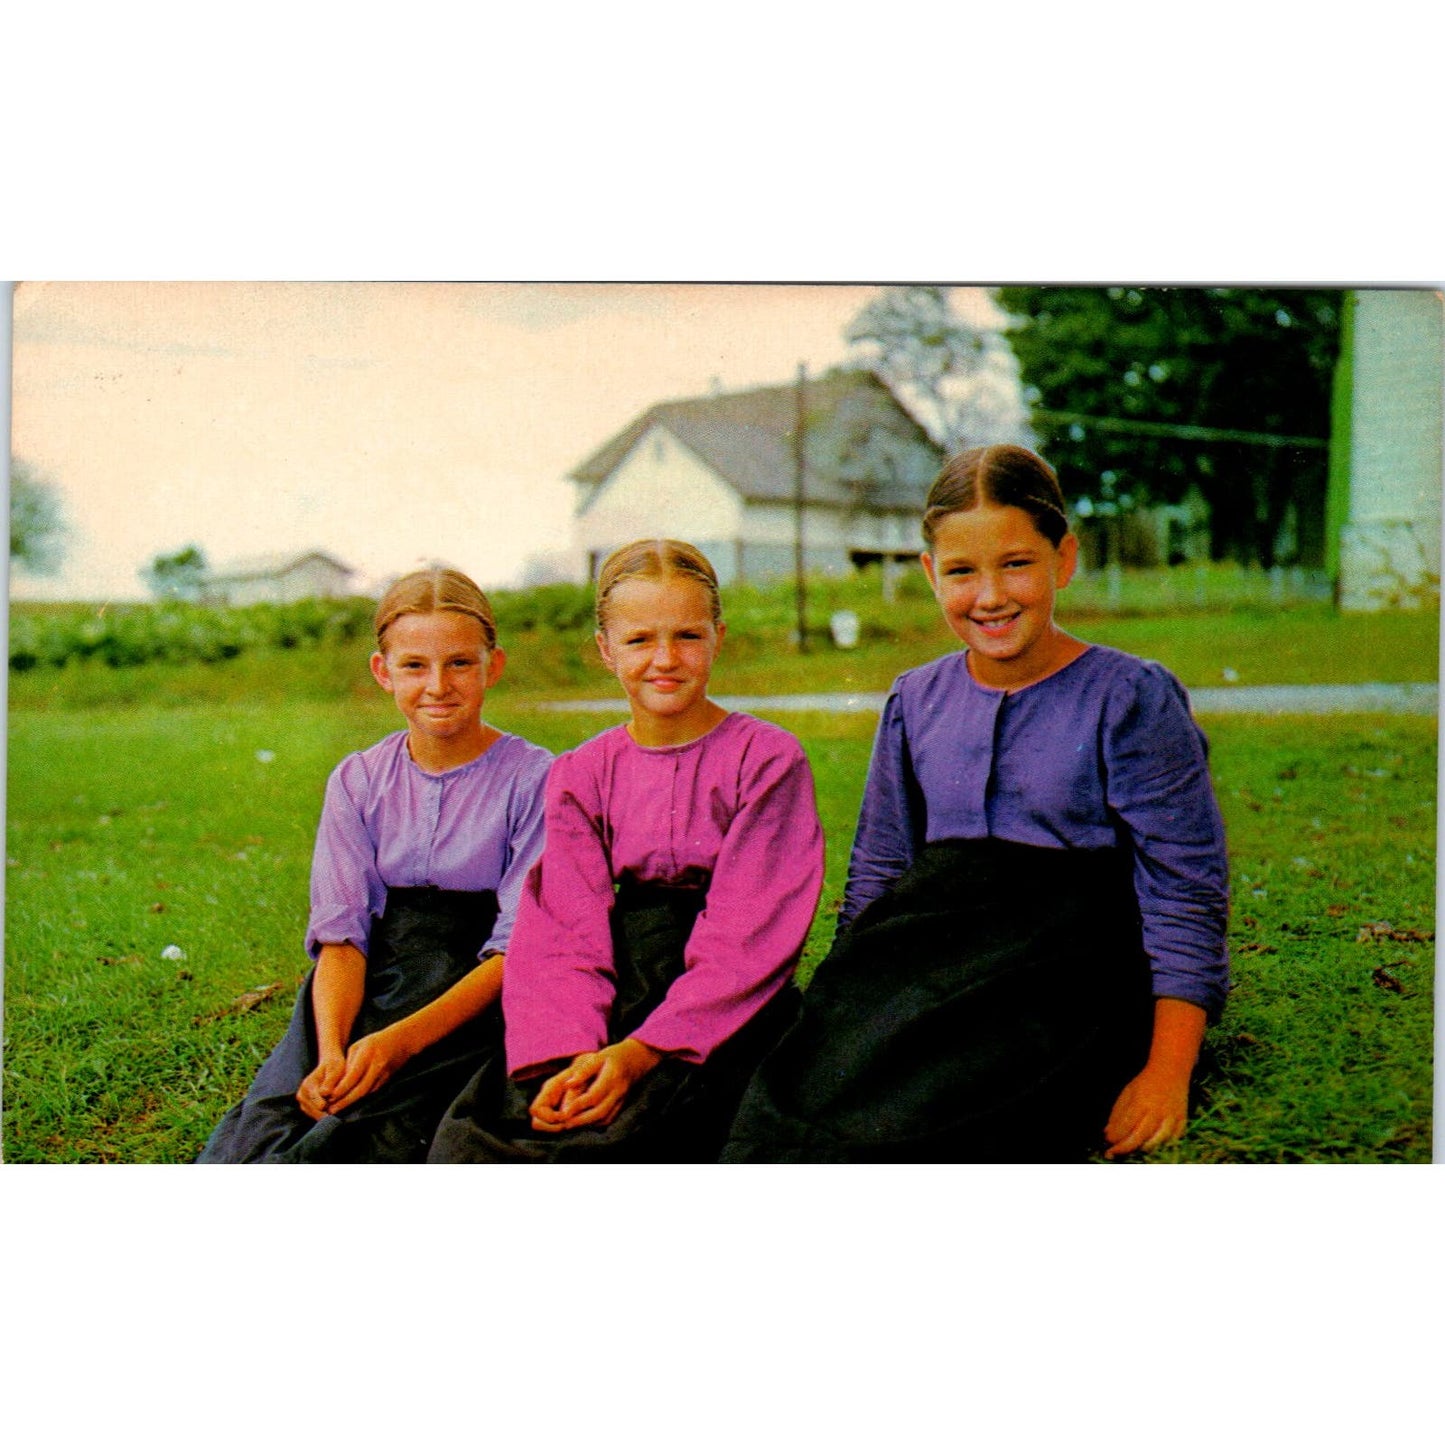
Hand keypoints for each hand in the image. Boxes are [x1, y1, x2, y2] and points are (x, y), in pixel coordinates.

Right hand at [297, 1054, 346, 1120]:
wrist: (329, 1064)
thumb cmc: (334, 1066)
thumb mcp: (335, 1069)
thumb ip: (330, 1081)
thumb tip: (324, 1093)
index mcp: (308, 1085)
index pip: (318, 1103)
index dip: (330, 1108)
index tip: (337, 1109)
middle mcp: (302, 1094)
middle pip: (315, 1112)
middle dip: (327, 1113)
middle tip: (339, 1113)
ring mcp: (302, 1101)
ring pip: (315, 1116)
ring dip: (325, 1114)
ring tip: (337, 1110)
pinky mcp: (306, 1106)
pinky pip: (315, 1116)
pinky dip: (323, 1115)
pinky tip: (332, 1111)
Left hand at [322, 1026, 416, 1115]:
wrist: (401, 1041)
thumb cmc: (375, 1042)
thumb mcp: (358, 1046)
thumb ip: (348, 1063)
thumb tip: (337, 1083)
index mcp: (367, 1054)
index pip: (353, 1075)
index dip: (341, 1088)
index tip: (328, 1096)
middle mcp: (376, 1067)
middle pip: (360, 1089)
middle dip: (344, 1101)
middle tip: (331, 1110)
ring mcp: (383, 1075)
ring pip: (366, 1094)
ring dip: (351, 1103)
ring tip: (336, 1110)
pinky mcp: (386, 1081)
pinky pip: (371, 1093)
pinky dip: (359, 1100)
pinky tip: (350, 1105)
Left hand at [529, 1039, 661, 1133]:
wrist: (635, 1060)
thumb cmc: (613, 1056)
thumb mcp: (599, 1056)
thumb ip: (583, 1071)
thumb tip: (567, 1084)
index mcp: (612, 1077)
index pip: (594, 1095)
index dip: (578, 1105)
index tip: (564, 1112)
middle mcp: (618, 1091)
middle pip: (600, 1111)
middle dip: (581, 1120)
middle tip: (565, 1123)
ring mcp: (622, 1099)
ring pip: (605, 1118)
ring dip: (588, 1124)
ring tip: (571, 1124)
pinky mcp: (622, 1104)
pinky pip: (609, 1118)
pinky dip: (596, 1123)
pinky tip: (584, 1122)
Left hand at [1103, 1066, 1190, 1158]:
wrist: (1170, 1072)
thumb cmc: (1145, 1084)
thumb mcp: (1127, 1094)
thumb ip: (1117, 1114)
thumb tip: (1108, 1135)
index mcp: (1141, 1101)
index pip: (1126, 1125)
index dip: (1116, 1138)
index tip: (1108, 1145)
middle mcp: (1157, 1110)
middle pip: (1141, 1136)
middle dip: (1125, 1148)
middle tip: (1113, 1154)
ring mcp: (1172, 1116)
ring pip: (1158, 1141)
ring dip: (1143, 1149)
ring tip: (1132, 1151)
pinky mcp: (1183, 1121)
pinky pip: (1173, 1140)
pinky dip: (1162, 1146)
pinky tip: (1151, 1147)